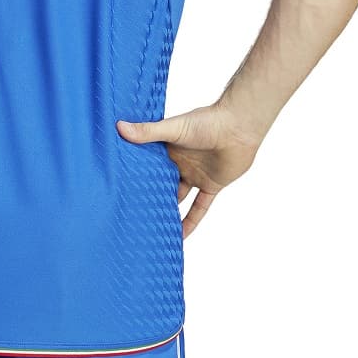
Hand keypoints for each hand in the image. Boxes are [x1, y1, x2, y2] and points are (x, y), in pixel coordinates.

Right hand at [116, 104, 261, 237]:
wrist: (239, 128)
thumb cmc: (208, 121)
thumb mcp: (173, 128)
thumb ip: (148, 132)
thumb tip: (119, 127)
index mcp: (168, 148)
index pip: (148, 165)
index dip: (136, 176)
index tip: (119, 189)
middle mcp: (180, 163)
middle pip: (162, 183)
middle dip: (150, 196)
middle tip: (131, 213)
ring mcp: (195, 175)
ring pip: (179, 197)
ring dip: (168, 210)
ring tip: (151, 226)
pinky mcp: (211, 185)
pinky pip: (200, 207)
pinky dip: (191, 221)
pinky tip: (181, 235)